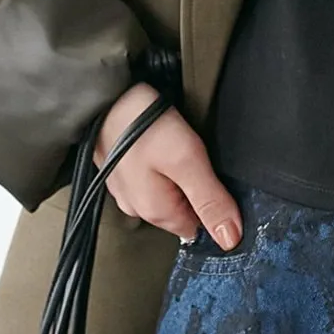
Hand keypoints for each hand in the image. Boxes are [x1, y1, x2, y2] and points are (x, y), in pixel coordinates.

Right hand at [93, 82, 243, 247]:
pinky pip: (149, 175)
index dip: (214, 206)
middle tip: (193, 156)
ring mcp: (125, 189)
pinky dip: (159, 162)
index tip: (214, 179)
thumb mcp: (188, 161)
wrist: (103, 93)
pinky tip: (159, 142)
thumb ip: (211, 201)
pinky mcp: (120, 171)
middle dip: (194, 187)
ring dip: (176, 173)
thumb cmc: (143, 124)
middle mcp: (137, 208)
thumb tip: (230, 239)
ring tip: (175, 145)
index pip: (199, 227)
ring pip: (166, 191)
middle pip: (183, 209)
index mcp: (156, 213)